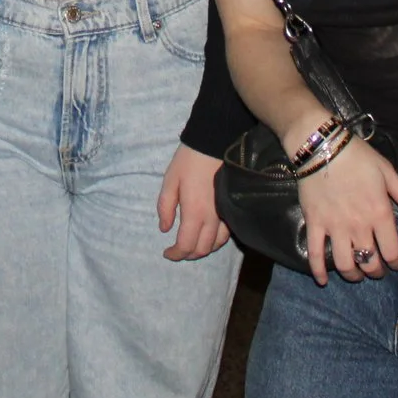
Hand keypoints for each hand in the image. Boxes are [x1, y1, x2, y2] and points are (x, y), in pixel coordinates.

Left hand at [157, 145, 231, 260]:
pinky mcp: (232, 207)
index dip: (175, 254)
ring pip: (217, 244)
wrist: (214, 143)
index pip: (186, 245)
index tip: (166, 253)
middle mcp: (212, 218)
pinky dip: (217, 240)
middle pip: (202, 249)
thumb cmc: (189, 160)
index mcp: (195, 212)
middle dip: (188, 254)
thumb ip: (165, 207)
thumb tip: (164, 229)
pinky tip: (209, 235)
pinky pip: (228, 232)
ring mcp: (226, 214)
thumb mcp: (170, 181)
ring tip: (192, 245)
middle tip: (178, 251)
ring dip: (203, 249)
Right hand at [293, 134, 397, 284]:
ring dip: (353, 275)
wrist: (322, 147)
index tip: (396, 264)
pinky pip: (315, 254)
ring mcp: (334, 227)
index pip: (392, 252)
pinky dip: (318, 271)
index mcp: (379, 213)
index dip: (396, 263)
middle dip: (376, 271)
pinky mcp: (314, 224)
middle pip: (370, 262)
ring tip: (357, 274)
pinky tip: (323, 281)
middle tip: (376, 270)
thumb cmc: (358, 157)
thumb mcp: (388, 173)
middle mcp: (358, 226)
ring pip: (345, 264)